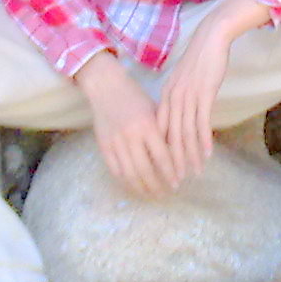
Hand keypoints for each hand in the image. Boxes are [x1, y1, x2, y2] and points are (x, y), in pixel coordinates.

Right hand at [74, 53, 178, 198]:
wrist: (107, 87)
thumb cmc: (135, 97)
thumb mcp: (154, 110)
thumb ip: (163, 132)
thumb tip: (176, 156)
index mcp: (147, 125)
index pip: (162, 157)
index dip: (170, 173)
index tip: (177, 184)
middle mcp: (131, 136)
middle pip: (145, 170)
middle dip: (156, 186)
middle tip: (165, 194)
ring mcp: (115, 142)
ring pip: (129, 174)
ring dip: (141, 188)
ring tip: (150, 194)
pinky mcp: (103, 146)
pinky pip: (115, 170)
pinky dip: (125, 181)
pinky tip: (134, 185)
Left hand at [156, 0, 273, 181]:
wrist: (211, 38)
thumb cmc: (199, 60)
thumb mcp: (182, 82)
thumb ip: (177, 101)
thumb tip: (178, 122)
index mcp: (165, 96)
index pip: (160, 131)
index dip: (161, 153)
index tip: (164, 170)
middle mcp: (172, 98)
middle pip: (170, 136)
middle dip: (173, 160)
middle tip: (176, 180)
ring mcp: (187, 96)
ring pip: (185, 132)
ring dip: (190, 155)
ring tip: (194, 172)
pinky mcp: (203, 93)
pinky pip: (201, 122)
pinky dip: (204, 140)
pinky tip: (207, 154)